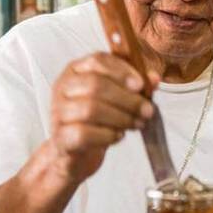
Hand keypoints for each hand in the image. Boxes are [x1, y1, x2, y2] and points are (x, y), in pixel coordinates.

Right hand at [47, 52, 158, 183]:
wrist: (76, 152)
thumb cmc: (97, 120)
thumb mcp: (117, 98)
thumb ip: (135, 86)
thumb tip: (153, 78)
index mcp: (76, 70)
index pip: (97, 60)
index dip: (121, 71)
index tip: (140, 85)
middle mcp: (63, 88)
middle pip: (96, 85)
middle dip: (127, 99)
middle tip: (147, 111)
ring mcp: (58, 112)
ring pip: (91, 110)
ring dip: (121, 118)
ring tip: (137, 124)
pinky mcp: (60, 137)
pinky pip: (84, 134)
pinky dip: (107, 135)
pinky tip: (117, 136)